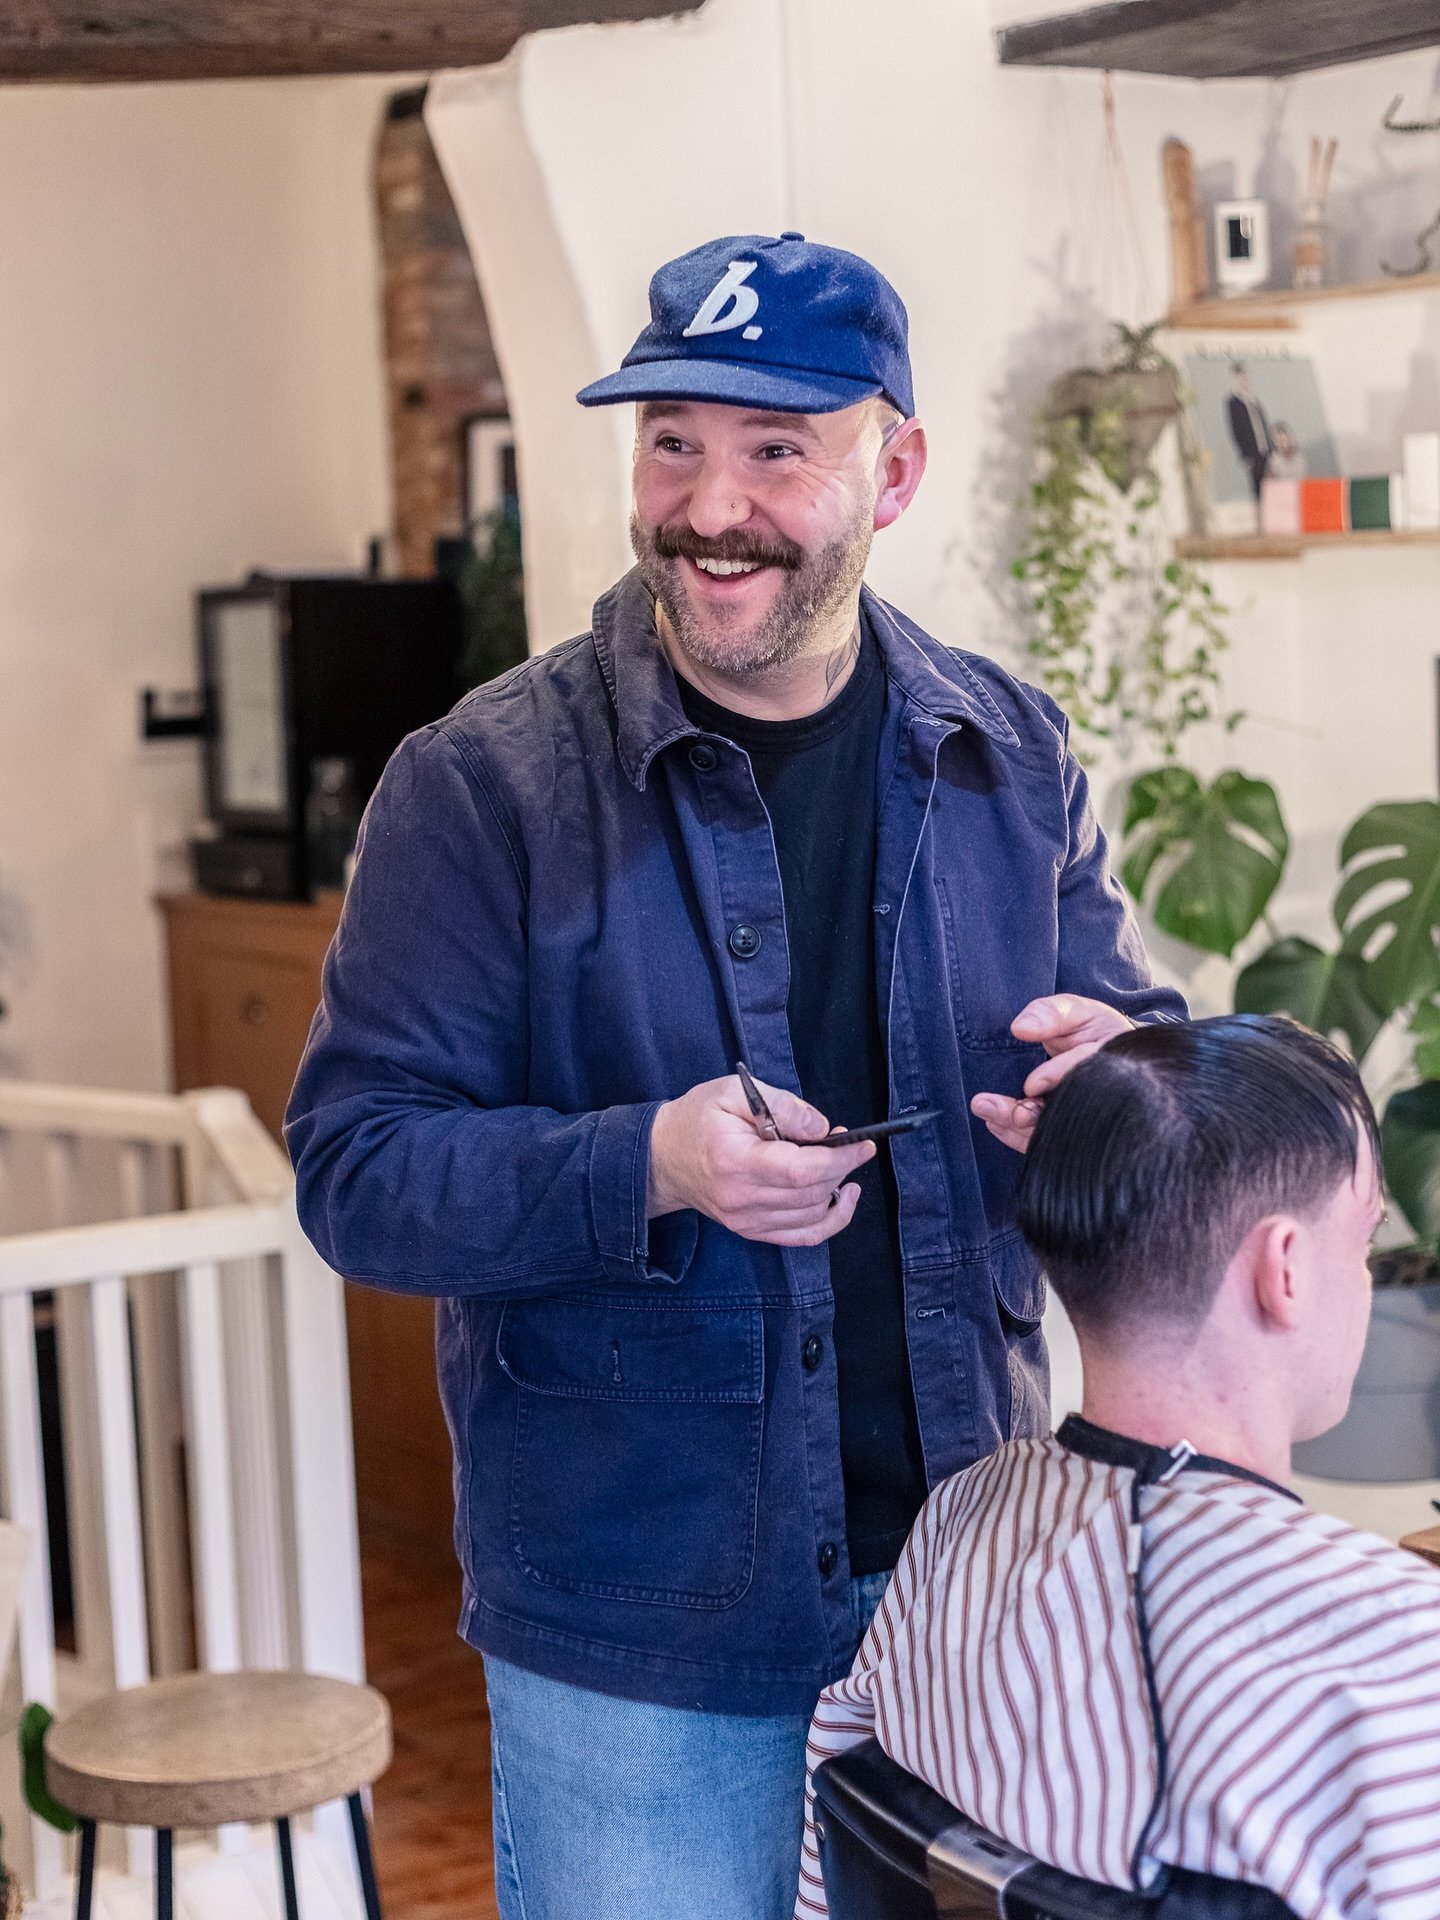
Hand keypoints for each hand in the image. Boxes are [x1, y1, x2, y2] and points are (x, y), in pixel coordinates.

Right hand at [648, 1074, 876, 1245]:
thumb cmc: (697, 1119)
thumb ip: (781, 1105)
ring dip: (836, 1190)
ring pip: (811, 1216)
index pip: (799, 1171)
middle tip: (849, 1143)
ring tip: (841, 1163)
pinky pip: (802, 1236)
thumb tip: (821, 1128)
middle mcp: (740, 1199)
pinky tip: (840, 1197)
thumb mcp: (732, 1092)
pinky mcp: (751, 1231)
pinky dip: (830, 1221)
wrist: (661, 1158)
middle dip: (841, 1168)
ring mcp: (746, 1221)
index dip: (839, 1159)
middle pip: (810, 1193)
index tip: (863, 1143)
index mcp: (734, 1161)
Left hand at [969, 995, 1132, 1152]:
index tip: (1030, 1085)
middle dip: (1031, 1113)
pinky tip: (994, 1124)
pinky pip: (1046, 1143)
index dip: (1057, 1076)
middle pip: (1068, 1110)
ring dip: (1016, 1127)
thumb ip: (1051, 1014)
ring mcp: (1089, 1119)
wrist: (1100, 1057)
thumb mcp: (1076, 1012)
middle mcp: (1105, 1096)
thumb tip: (1019, 1028)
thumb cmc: (1090, 1031)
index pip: (1087, 1070)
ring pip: (1055, 1133)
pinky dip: (1017, 1137)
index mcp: (1111, 1061)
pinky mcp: (1070, 1135)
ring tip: (985, 1110)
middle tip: (993, 1108)